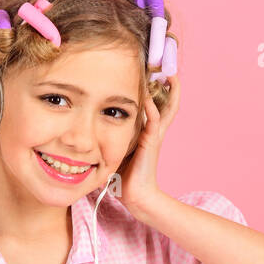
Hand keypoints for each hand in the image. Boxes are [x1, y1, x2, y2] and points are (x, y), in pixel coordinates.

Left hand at [116, 74, 180, 218]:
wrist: (136, 195)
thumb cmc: (125, 177)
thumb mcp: (117, 150)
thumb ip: (112, 137)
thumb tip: (93, 129)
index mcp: (149, 133)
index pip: (157, 107)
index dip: (159, 91)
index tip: (155, 74)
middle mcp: (155, 131)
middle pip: (169, 103)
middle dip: (170, 86)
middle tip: (169, 68)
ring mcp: (155, 136)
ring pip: (166, 108)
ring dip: (167, 91)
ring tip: (166, 73)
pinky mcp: (151, 142)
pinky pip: (153, 121)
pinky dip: (151, 107)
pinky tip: (147, 96)